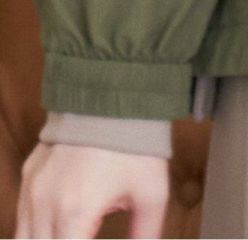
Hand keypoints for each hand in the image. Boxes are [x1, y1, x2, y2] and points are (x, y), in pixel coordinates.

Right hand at [16, 142, 169, 239]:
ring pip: (23, 238)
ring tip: (74, 230)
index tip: (96, 237)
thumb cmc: (135, 144)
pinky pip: (22, 216)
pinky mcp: (29, 175)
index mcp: (74, 212)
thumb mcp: (152, 192)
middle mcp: (44, 204)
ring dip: (45, 239)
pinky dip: (35, 228)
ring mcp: (32, 189)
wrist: (115, 95)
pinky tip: (59, 225)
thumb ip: (145, 231)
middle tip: (86, 233)